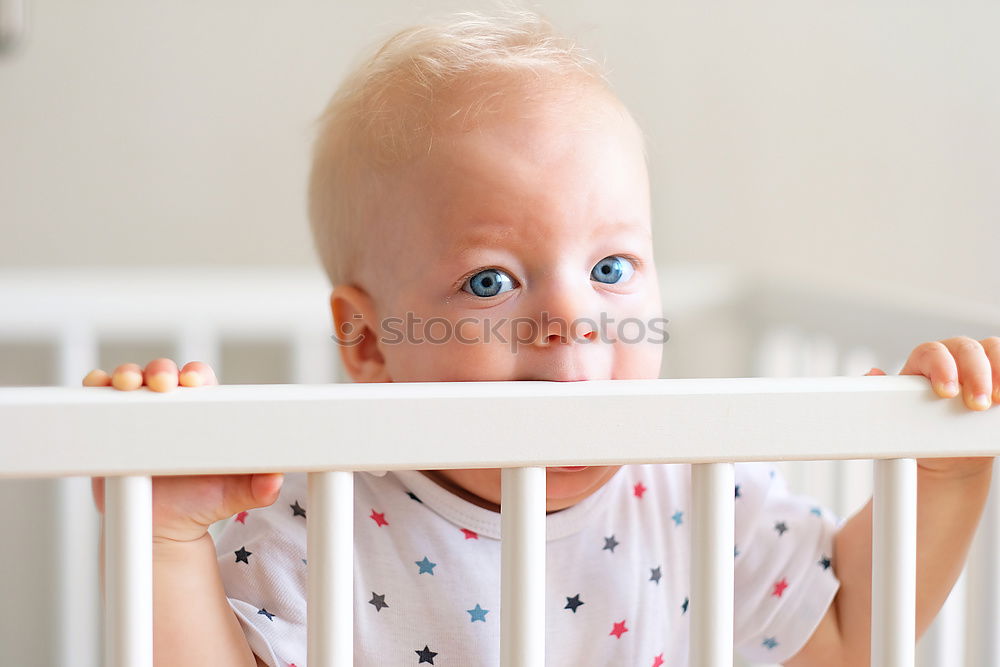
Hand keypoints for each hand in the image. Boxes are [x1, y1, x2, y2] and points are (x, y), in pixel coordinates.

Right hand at [83, 358, 283, 542]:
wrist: (162, 528)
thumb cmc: (201, 502)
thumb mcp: (233, 496)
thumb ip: (258, 488)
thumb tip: (275, 481)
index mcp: (202, 412)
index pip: (200, 381)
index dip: (196, 375)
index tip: (195, 383)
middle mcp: (168, 407)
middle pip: (163, 373)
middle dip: (161, 370)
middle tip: (164, 383)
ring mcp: (137, 414)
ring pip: (131, 381)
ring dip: (128, 374)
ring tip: (129, 384)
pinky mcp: (109, 426)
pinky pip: (100, 400)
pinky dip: (96, 386)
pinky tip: (97, 386)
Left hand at [866, 336, 998, 478]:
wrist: (944, 449)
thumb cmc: (920, 430)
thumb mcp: (899, 416)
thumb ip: (885, 395)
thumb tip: (871, 375)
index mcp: (923, 362)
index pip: (931, 353)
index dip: (941, 368)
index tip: (946, 392)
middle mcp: (952, 357)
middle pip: (966, 349)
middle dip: (975, 375)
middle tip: (978, 404)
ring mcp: (978, 364)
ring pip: (993, 351)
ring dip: (999, 373)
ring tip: (998, 401)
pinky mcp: (997, 375)